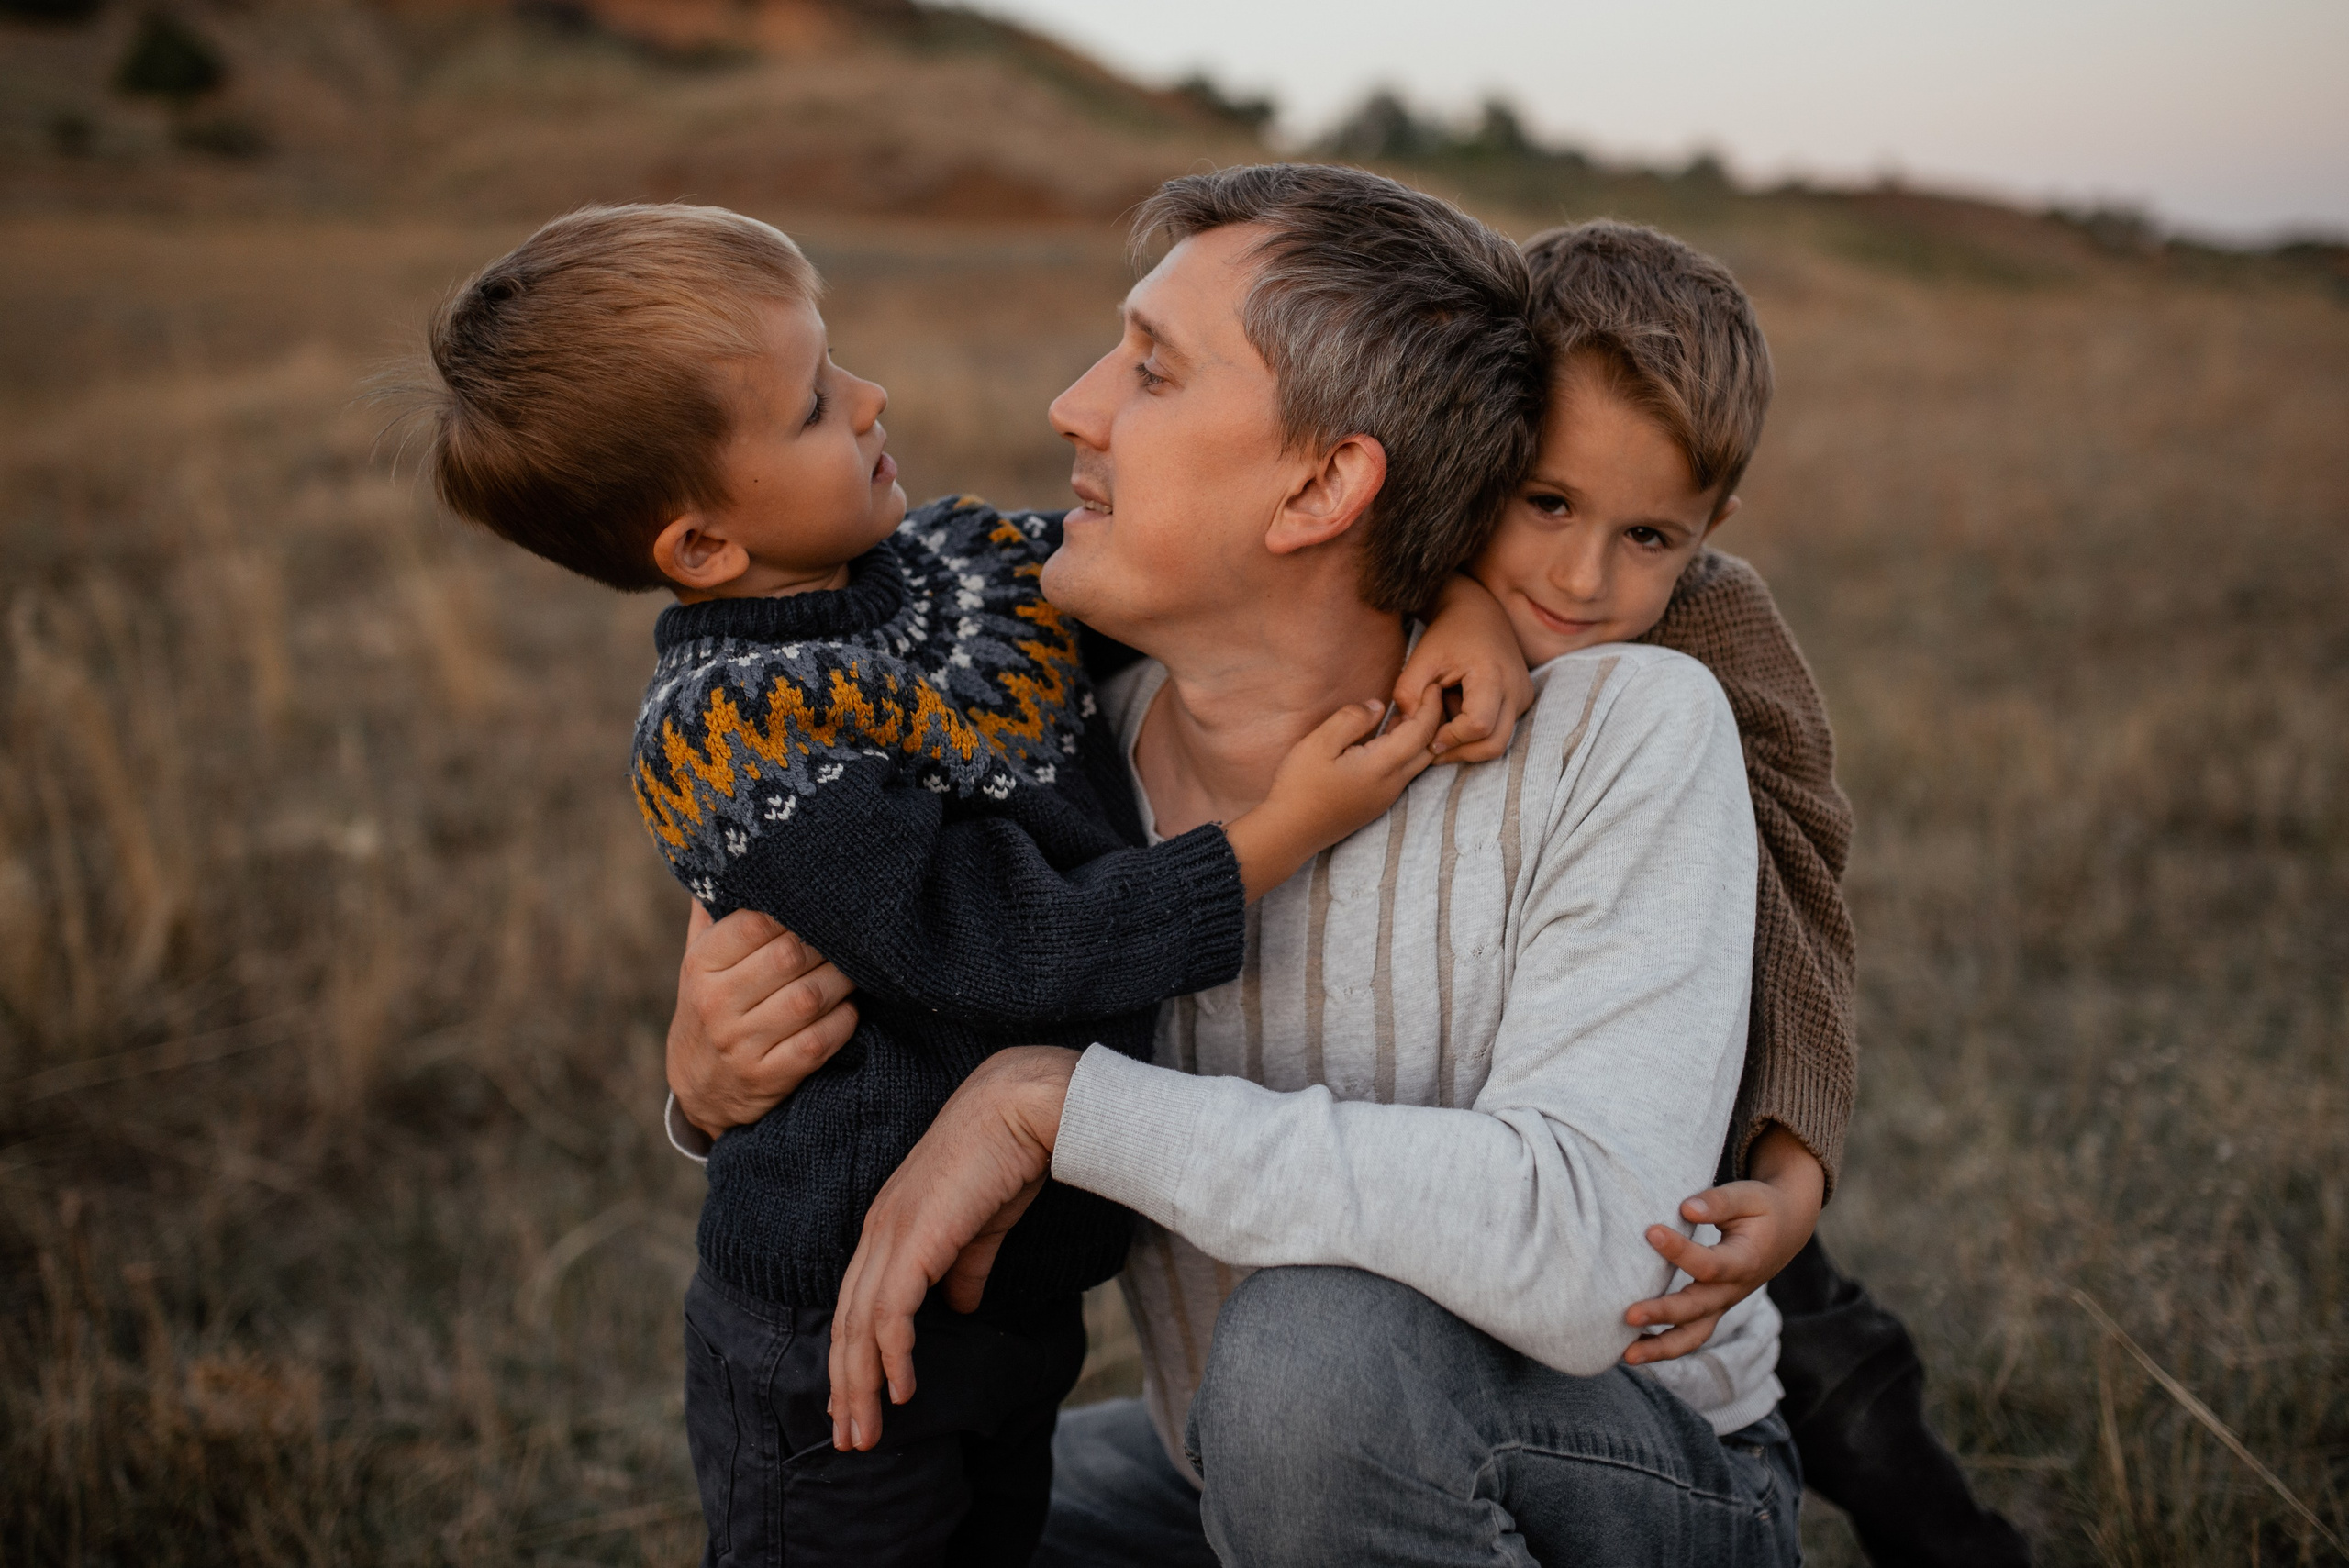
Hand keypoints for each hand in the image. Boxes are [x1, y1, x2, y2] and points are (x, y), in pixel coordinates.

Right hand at [667, 902, 858, 1137]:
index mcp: (700, 965)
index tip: (822, 901)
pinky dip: (841, 1022)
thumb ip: (715, 913)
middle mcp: (715, 1003)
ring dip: (842, 981)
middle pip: (788, 957)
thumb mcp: (699, 961)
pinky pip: (817, 1043)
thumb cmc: (712, 1006)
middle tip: (854, 933)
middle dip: (827, 943)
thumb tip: (730, 852)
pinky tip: (849, 1009)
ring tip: (858, 968)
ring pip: (807, 999)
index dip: (794, 910)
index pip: (753, 923)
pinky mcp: (767, 1077)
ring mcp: (740, 1044)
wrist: (700, 1089)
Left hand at [827, 1046, 1077, 1450]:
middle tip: (850, 1438)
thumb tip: (960, 1307)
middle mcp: (878, 1229)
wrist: (1028, 1106)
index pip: (857, 1301)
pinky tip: (902, 1390)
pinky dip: (891, 1357)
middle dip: (845, 1386)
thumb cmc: (1009, 1156)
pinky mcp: (914, 1239)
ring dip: (860, 1385)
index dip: (852, 1355)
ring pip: (859, 1325)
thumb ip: (965, 1266)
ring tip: (865, 1434)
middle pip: (847, 1321)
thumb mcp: (982, 1225)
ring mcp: (891, 1232)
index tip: (855, 1401)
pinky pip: (890, 1313)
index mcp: (890, 1224)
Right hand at [1223, 692, 1443, 900]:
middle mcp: (1392, 784)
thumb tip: (1378, 706)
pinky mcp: (1377, 802)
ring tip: (1411, 710)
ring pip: (1418, 762)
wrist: (1290, 833)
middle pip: (1429, 748)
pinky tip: (1391, 736)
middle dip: (1434, 720)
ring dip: (1421, 736)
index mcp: (1382, 766)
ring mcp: (1386, 796)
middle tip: (1429, 695)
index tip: (1433, 685)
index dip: (1430, 706)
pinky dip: (1408, 749)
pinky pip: (1404, 771)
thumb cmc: (1300, 787)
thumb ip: (1351, 720)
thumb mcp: (1319, 744)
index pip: (1421, 732)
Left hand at [1397, 575, 1534, 762]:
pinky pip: (1502, 730)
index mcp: (1492, 675)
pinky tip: (1457, 717)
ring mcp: (1523, 696)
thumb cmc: (1447, 635)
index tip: (1427, 737)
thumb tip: (1409, 730)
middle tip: (1432, 749)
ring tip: (1443, 725)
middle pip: (1494, 744)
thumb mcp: (1420, 660)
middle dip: (1460, 753)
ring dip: (1468, 744)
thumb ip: (1408, 694)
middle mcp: (1516, 688)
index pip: (1478, 726)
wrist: (1476, 612)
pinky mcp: (1522, 700)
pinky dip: (1477, 734)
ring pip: (1499, 742)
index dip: (1451, 739)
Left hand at [1620, 1127, 1824, 1364]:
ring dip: (1660, 1348)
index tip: (1651, 1230)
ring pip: (1694, 1336)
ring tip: (1626, 1356)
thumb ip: (1718, 1202)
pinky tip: (1630, 1350)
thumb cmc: (1761, 1209)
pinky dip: (1662, 1346)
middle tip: (1628, 1314)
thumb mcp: (1748, 1197)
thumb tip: (1686, 1208)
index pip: (1710, 1265)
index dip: (1680, 1251)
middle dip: (1663, 1314)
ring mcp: (1722, 1304)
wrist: (1785, 1230)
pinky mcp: (1711, 1309)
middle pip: (1697, 1309)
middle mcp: (1733, 1290)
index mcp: (1745, 1262)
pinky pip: (1688, 1335)